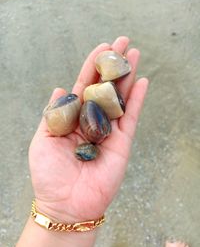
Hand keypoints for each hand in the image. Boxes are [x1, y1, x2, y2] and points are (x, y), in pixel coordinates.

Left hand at [29, 36, 147, 222]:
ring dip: (128, 77)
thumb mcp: (43, 138)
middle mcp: (92, 120)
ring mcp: (109, 130)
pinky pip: (131, 118)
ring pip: (121, 98)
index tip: (101, 48)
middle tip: (123, 42)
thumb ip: (53, 113)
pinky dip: (136, 100)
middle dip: (114, 65)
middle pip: (105, 88)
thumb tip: (58, 88)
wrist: (65, 204)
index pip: (84, 86)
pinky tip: (142, 82)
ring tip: (135, 54)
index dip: (92, 67)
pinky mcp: (122, 143)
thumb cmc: (49, 174)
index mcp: (73, 118)